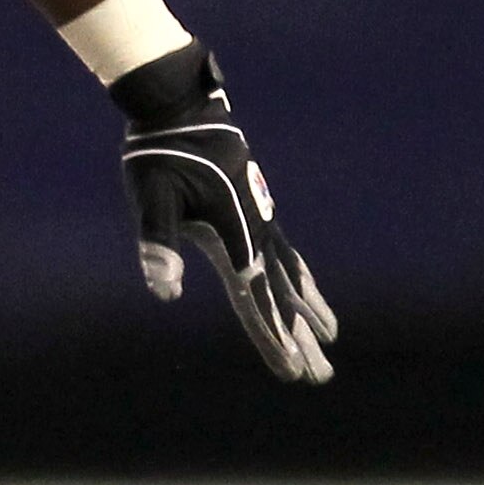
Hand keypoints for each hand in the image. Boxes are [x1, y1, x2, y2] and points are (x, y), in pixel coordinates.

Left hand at [112, 42, 336, 383]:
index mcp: (232, 238)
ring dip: (308, 310)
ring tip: (332, 336)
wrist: (178, 106)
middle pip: (280, 298)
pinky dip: (299, 277)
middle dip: (299, 339)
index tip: (294, 371)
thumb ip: (158, 244)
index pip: (254, 301)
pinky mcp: (253, 207)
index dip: (273, 338)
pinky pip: (285, 252)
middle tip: (320, 378)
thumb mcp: (151, 200)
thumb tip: (165, 291)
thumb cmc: (158, 155)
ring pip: (290, 276)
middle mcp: (254, 232)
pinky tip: (304, 287)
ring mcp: (259, 218)